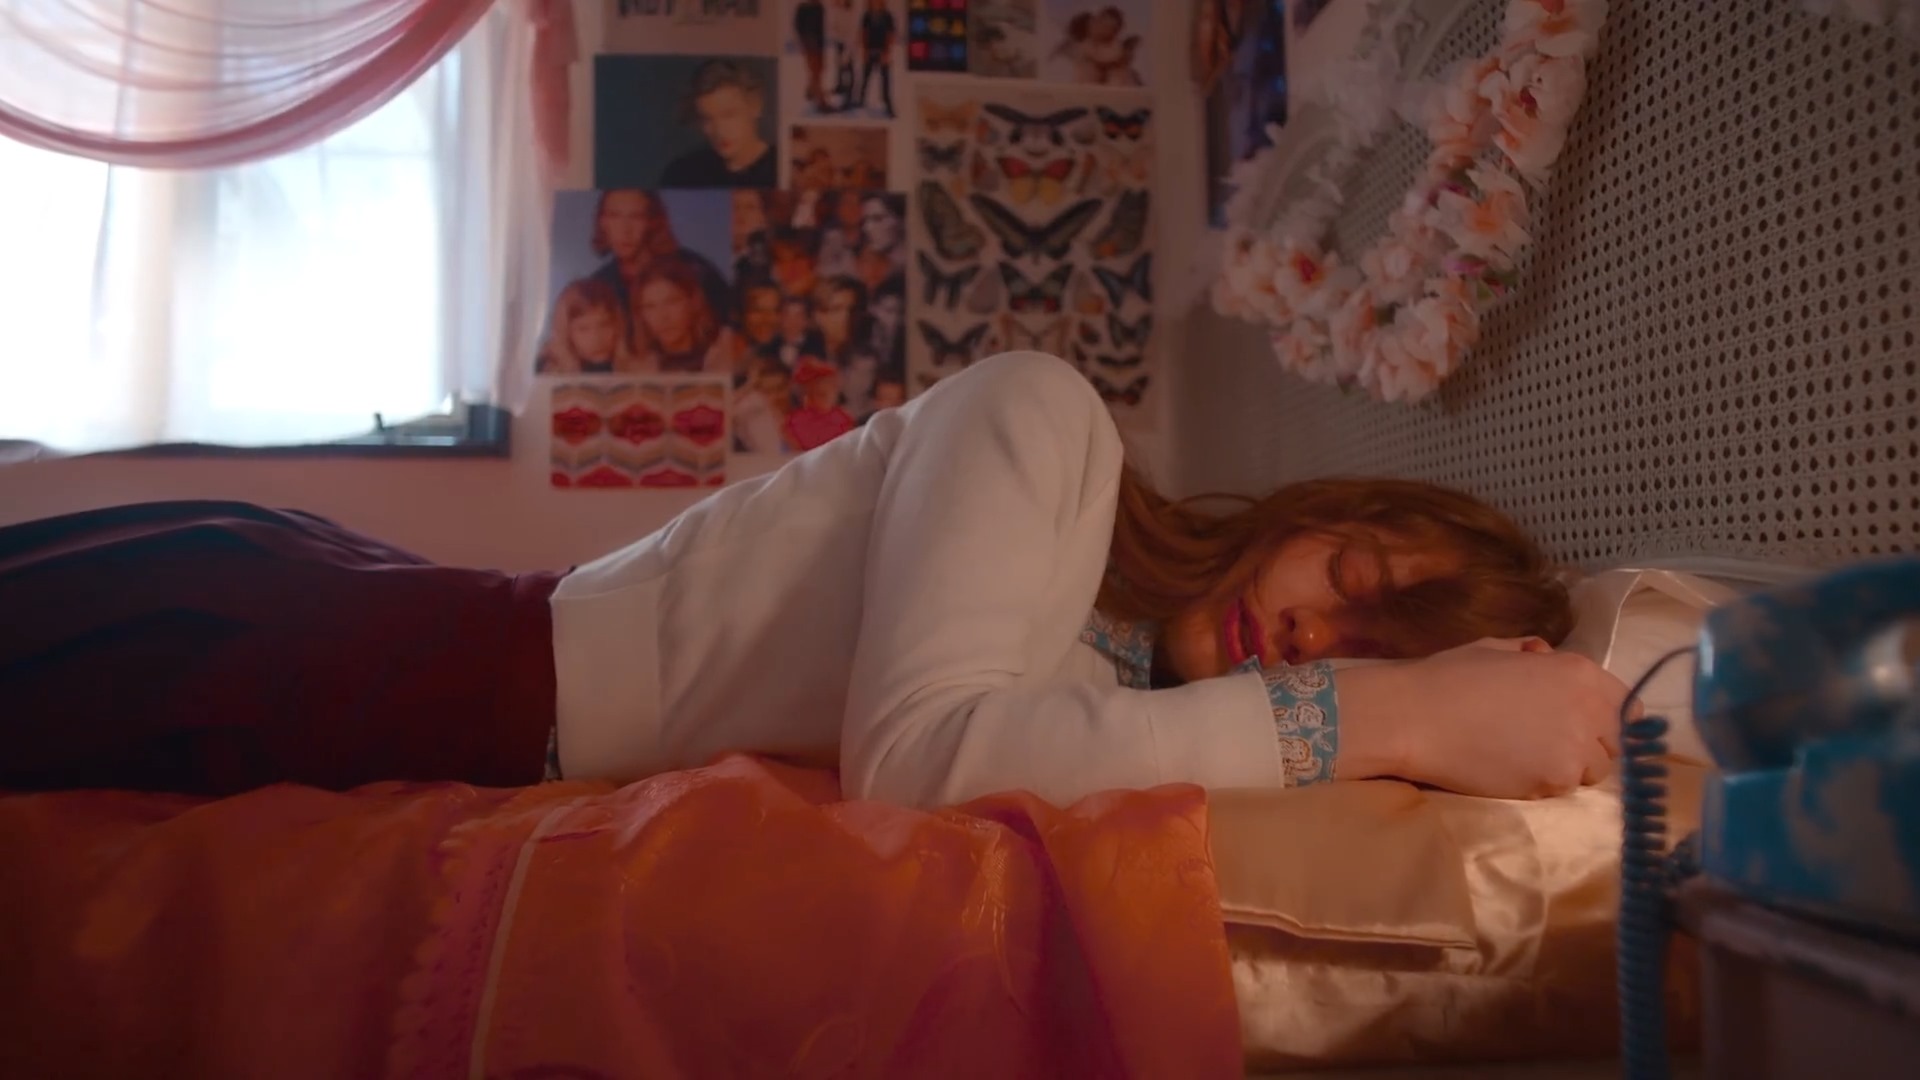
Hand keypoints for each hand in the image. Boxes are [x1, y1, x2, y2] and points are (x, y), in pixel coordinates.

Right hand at [1335, 639, 1633, 799]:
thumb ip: (1530, 653)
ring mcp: (1573, 747)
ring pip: (1594, 771)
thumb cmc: (1447, 677)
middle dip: (1592, 745)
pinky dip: (1545, 784)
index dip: (1609, 718)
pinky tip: (1514, 771)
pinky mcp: (1554, 780)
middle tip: (1553, 745)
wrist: (1414, 717)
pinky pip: (1565, 789)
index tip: (1588, 726)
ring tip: (1530, 760)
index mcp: (1577, 671)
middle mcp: (1587, 708)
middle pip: (1616, 741)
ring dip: (1570, 768)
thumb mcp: (1494, 649)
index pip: (1627, 704)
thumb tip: (1542, 656)